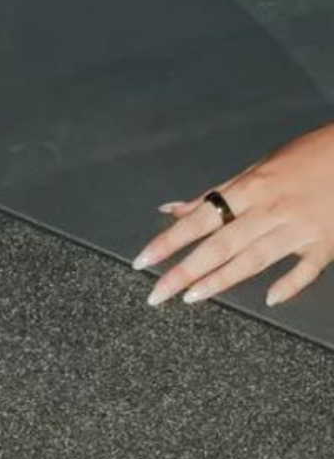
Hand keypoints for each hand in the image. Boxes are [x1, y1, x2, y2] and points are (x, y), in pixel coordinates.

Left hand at [134, 123, 333, 308]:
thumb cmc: (301, 158)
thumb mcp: (254, 169)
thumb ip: (214, 194)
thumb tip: (172, 209)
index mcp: (248, 189)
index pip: (198, 220)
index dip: (168, 241)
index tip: (143, 261)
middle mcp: (269, 210)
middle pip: (219, 244)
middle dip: (185, 270)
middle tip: (157, 293)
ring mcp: (298, 228)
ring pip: (254, 259)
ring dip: (221, 280)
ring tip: (191, 297)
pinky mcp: (325, 243)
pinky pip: (306, 269)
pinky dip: (290, 284)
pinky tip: (271, 300)